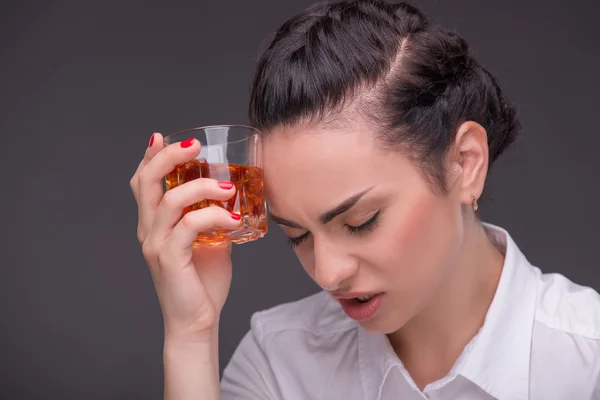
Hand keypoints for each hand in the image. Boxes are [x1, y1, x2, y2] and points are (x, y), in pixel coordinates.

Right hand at [130, 133, 239, 340]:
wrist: (195, 321)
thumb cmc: (201, 283)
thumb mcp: (209, 243)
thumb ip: (212, 221)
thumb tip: (232, 202)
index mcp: (154, 224)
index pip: (142, 183)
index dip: (150, 157)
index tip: (163, 136)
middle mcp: (148, 230)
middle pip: (146, 182)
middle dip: (169, 157)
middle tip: (195, 147)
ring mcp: (156, 244)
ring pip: (171, 200)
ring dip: (202, 187)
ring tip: (229, 188)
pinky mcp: (169, 258)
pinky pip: (190, 226)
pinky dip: (214, 216)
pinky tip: (234, 220)